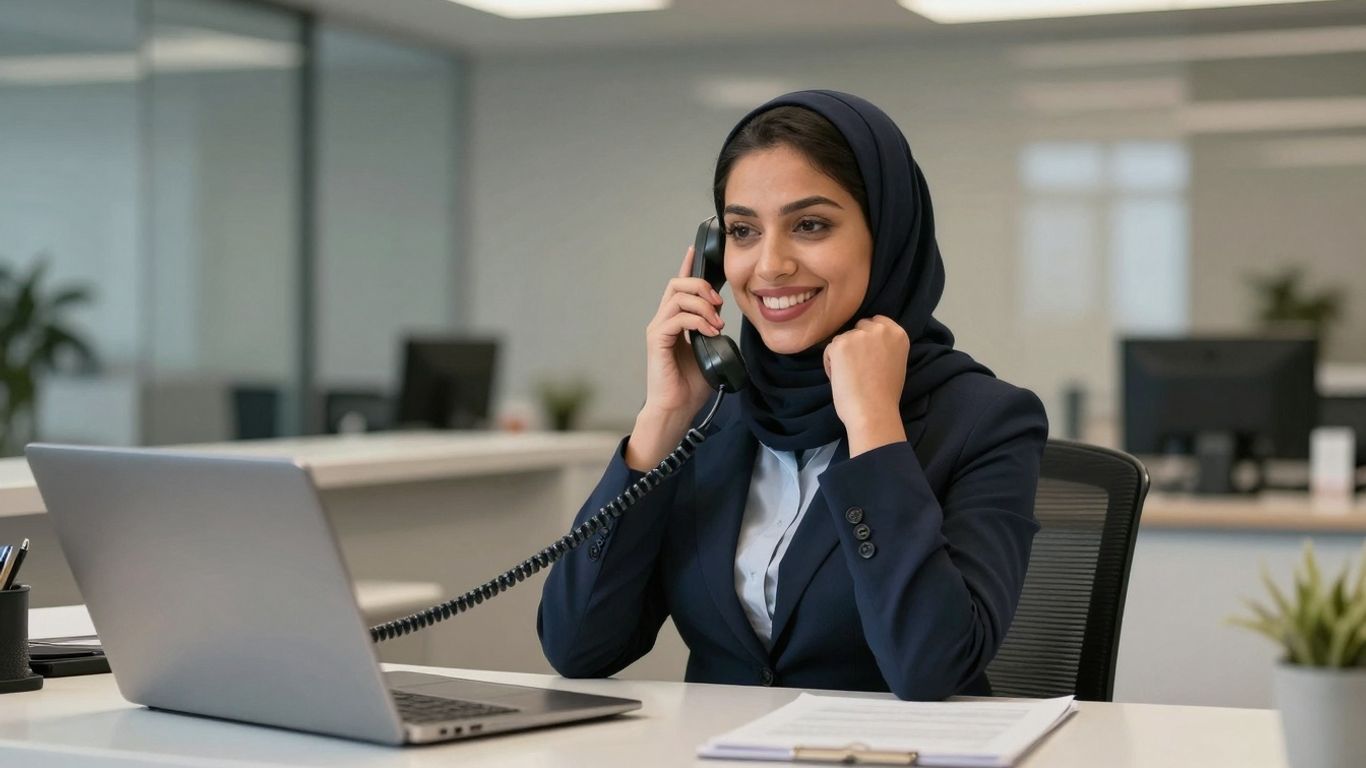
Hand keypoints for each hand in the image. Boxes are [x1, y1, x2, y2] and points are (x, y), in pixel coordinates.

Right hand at [626, 246, 723, 469]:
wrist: (676, 409)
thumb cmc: (690, 386)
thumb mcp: (710, 352)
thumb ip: (714, 333)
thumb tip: (725, 320)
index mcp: (675, 322)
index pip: (679, 287)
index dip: (687, 266)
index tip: (695, 250)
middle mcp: (663, 321)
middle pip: (677, 284)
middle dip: (701, 286)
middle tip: (719, 303)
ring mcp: (658, 330)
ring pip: (677, 296)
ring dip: (702, 304)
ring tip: (716, 322)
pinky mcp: (656, 341)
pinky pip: (676, 318)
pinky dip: (697, 320)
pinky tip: (710, 332)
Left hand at [823, 316, 909, 455]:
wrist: (873, 411)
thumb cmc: (884, 395)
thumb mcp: (895, 363)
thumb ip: (885, 348)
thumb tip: (867, 345)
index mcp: (898, 334)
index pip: (877, 322)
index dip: (868, 338)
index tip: (867, 354)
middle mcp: (880, 330)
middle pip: (858, 328)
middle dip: (855, 344)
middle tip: (857, 368)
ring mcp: (859, 335)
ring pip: (842, 339)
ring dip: (841, 356)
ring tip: (850, 378)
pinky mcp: (841, 344)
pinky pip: (829, 350)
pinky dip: (831, 365)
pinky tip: (842, 379)